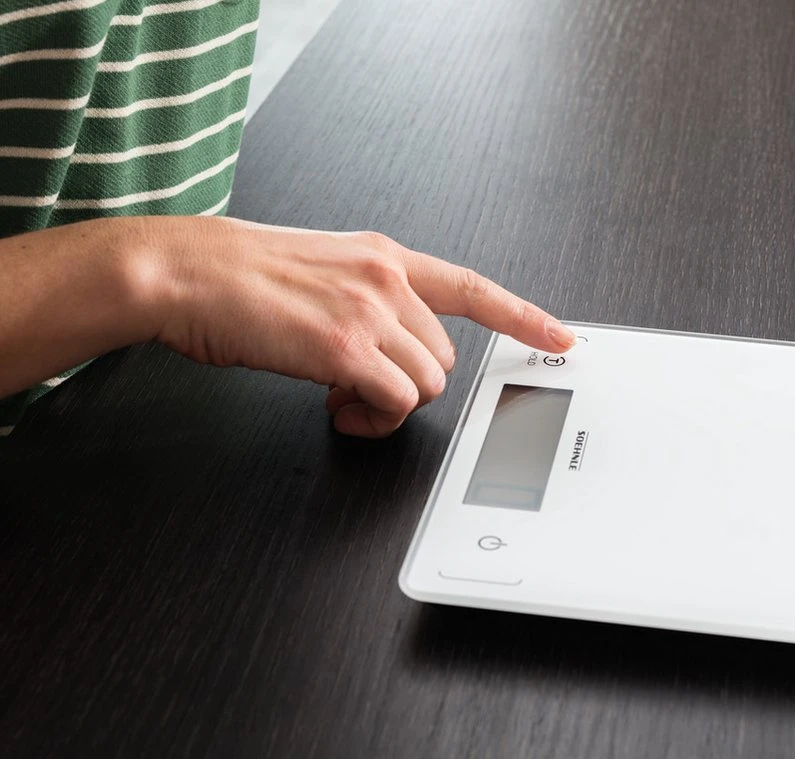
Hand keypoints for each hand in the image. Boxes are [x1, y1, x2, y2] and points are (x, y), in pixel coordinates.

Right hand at [144, 216, 573, 436]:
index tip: (562, 337)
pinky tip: (335, 406)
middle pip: (445, 358)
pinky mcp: (347, 348)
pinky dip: (372, 418)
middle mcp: (388, 280)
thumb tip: (388, 349)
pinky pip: (397, 403)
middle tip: (357, 387)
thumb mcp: (323, 270)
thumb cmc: (239, 276)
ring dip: (389, 404)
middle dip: (409, 382)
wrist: (185, 271)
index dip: (524, 317)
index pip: (473, 287)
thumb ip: (370, 301)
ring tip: (341, 396)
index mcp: (385, 258)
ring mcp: (371, 312)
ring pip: (427, 385)